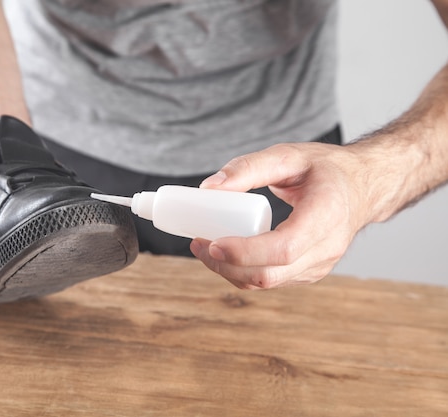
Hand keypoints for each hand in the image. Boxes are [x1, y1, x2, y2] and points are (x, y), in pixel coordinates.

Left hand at [190, 142, 368, 289]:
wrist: (364, 187)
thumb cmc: (327, 169)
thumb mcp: (289, 155)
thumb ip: (249, 167)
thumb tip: (209, 187)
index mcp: (326, 216)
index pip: (283, 248)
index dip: (245, 252)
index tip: (213, 242)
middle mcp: (327, 248)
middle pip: (270, 273)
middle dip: (227, 265)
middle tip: (198, 244)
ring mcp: (320, 265)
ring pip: (267, 282)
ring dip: (230, 271)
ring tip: (205, 247)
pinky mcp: (309, 272)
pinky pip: (272, 280)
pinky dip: (243, 272)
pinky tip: (226, 255)